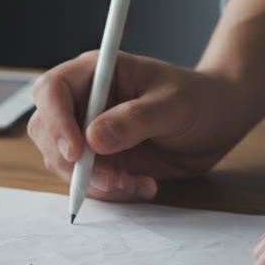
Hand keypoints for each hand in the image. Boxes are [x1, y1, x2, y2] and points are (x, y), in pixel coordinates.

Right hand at [26, 51, 254, 200]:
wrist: (218, 121)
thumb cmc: (200, 99)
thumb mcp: (175, 105)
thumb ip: (136, 119)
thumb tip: (94, 139)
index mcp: (95, 73)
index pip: (52, 90)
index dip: (56, 120)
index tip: (77, 151)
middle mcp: (82, 101)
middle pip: (46, 130)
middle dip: (73, 162)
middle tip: (112, 179)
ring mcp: (85, 132)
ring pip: (61, 161)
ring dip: (93, 182)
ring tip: (136, 183)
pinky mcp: (96, 159)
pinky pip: (84, 181)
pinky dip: (108, 191)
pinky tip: (141, 186)